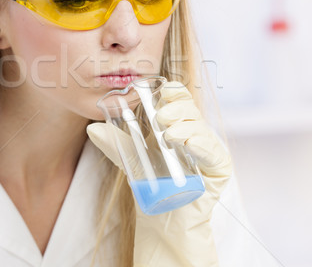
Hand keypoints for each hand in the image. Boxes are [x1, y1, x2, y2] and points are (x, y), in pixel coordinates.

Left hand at [87, 81, 231, 266]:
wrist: (163, 219)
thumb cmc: (152, 185)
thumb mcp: (131, 160)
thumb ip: (115, 143)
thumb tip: (93, 129)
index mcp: (178, 124)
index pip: (180, 100)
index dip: (174, 92)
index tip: (163, 91)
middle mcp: (196, 133)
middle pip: (191, 110)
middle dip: (176, 109)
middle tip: (161, 117)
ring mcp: (208, 149)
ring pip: (201, 128)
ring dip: (185, 127)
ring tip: (169, 135)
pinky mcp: (219, 167)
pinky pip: (213, 151)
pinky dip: (201, 145)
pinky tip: (189, 144)